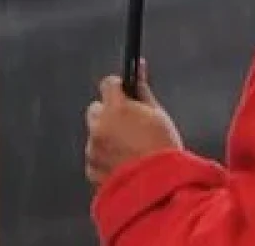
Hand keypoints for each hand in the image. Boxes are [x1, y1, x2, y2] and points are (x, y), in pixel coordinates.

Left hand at [84, 62, 182, 185]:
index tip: (126, 93)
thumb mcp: (158, 114)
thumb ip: (142, 90)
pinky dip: (105, 158)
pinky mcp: (91, 169)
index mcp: (116, 109)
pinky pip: (95, 156)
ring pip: (95, 134)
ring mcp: (93, 149)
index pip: (107, 84)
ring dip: (107, 137)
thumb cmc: (164, 149)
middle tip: (129, 124)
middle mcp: (99, 126)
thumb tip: (140, 66)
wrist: (161, 189)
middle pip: (96, 109)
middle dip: (109, 113)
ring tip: (130, 150)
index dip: (118, 88)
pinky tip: (124, 164)